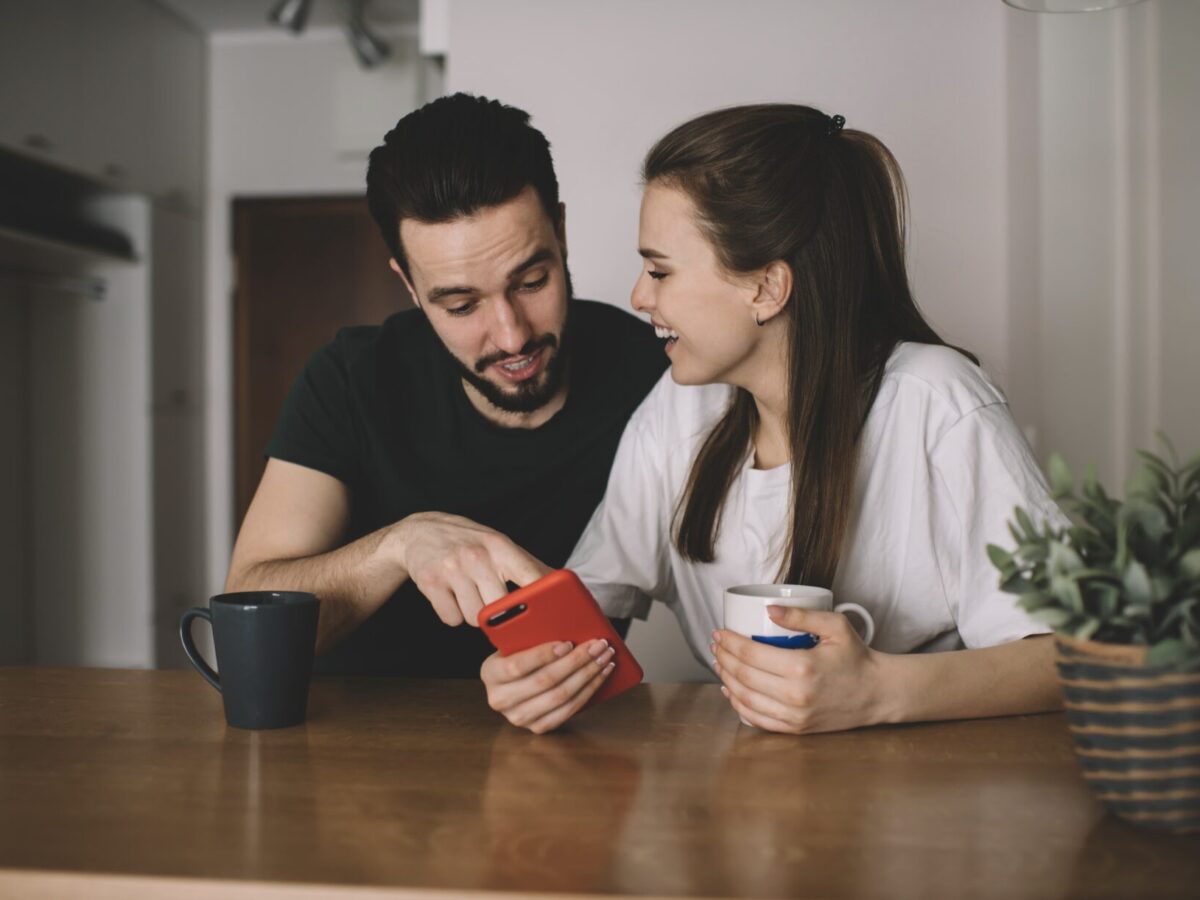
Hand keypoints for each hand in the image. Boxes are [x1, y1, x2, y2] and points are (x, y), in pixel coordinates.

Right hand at [391, 512, 550, 626]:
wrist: (419, 532)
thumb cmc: (468, 542)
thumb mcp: (499, 545)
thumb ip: (528, 566)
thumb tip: (562, 584)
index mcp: (499, 546)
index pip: (528, 575)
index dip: (542, 597)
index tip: (552, 614)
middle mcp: (476, 556)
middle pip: (499, 608)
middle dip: (496, 612)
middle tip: (489, 597)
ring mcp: (452, 569)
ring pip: (474, 618)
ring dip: (473, 613)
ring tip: (467, 592)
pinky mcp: (430, 582)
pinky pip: (451, 619)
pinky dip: (452, 614)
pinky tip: (449, 595)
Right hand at [480, 640, 615, 733]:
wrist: (511, 681)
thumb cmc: (517, 653)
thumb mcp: (514, 642)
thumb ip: (529, 634)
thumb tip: (566, 625)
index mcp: (490, 673)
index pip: (517, 665)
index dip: (544, 654)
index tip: (568, 643)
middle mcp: (500, 699)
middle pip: (545, 681)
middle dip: (577, 661)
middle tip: (598, 645)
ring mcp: (518, 717)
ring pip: (561, 697)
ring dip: (589, 675)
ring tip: (605, 657)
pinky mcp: (538, 727)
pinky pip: (569, 710)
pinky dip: (589, 691)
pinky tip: (601, 674)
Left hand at [712, 605, 884, 733]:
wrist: (877, 694)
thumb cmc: (857, 658)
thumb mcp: (835, 626)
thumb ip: (801, 616)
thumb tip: (767, 610)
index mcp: (802, 668)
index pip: (750, 655)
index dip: (729, 643)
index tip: (719, 632)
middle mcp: (795, 696)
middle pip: (743, 676)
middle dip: (723, 658)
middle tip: (716, 645)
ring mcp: (794, 716)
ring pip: (745, 699)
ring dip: (726, 680)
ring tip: (719, 664)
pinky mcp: (796, 729)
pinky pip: (757, 719)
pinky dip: (739, 705)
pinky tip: (731, 691)